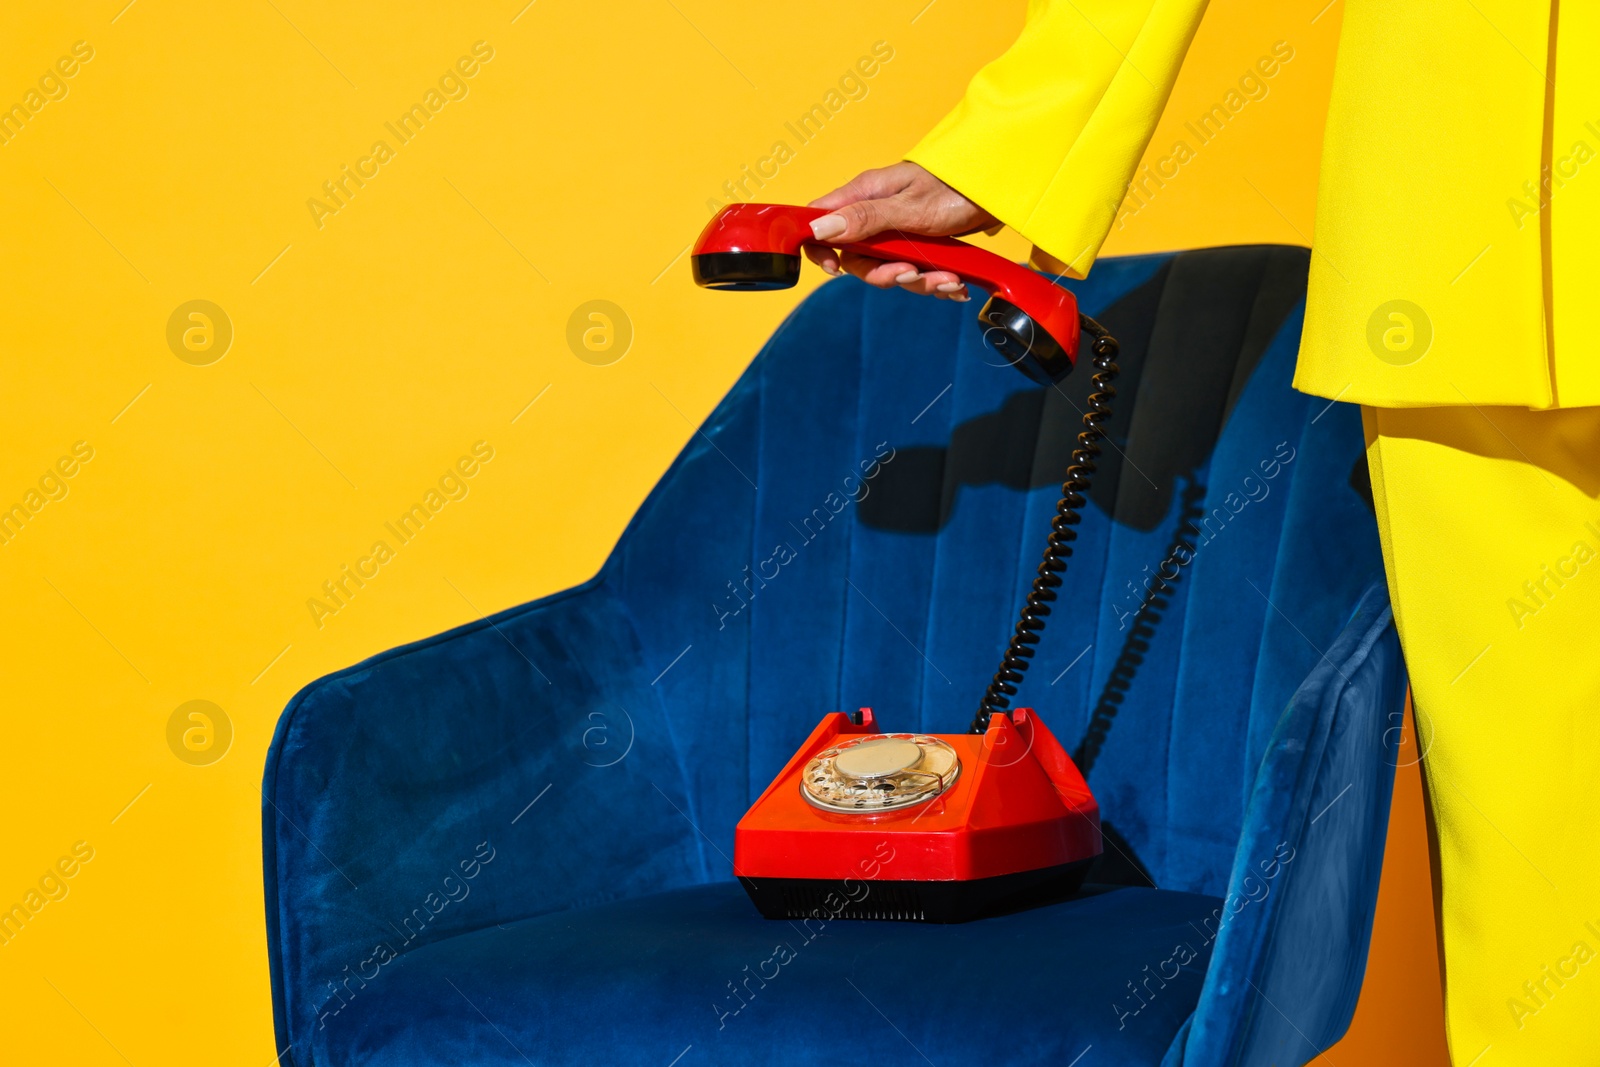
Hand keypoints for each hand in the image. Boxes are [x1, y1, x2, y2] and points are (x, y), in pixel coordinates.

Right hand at [805, 161, 998, 300]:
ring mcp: (900, 230)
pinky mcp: (922, 244)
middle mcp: (878, 212)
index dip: (820, 248)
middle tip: (911, 273)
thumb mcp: (909, 207)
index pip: (821, 220)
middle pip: (858, 257)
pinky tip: (957, 283)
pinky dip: (937, 283)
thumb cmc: (957, 187)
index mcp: (866, 194)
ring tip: (949, 279)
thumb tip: (819, 230)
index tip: (834, 268)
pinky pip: (918, 272)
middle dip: (885, 275)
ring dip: (921, 282)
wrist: (1001, 188)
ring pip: (891, 269)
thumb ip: (864, 219)